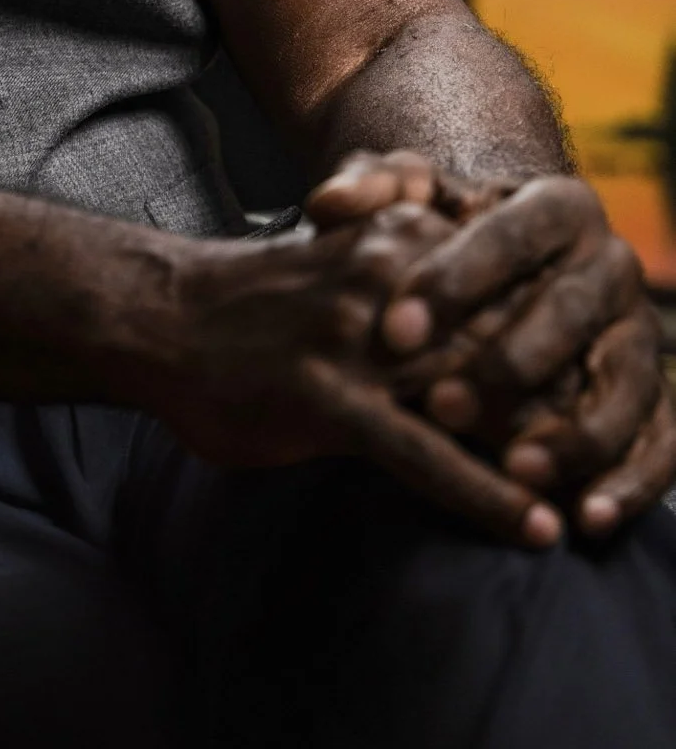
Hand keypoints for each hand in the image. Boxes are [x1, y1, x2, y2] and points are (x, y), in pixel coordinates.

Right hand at [146, 203, 564, 547]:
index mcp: (401, 234)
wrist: (161, 315)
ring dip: (544, 456)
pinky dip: (488, 494)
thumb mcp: (345, 258)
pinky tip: (531, 526)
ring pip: (481, 400)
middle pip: (512, 344)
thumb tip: (492, 326)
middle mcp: (390, 278)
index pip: (515, 291)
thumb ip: (416, 278)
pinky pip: (426, 455)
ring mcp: (359, 338)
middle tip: (600, 456)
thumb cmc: (259, 299)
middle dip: (563, 405)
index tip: (594, 393)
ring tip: (588, 500)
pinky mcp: (329, 397)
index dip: (563, 346)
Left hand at [309, 152, 675, 532]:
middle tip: (438, 407)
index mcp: (560, 204)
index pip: (509, 236)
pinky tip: (587, 518)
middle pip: (569, 313)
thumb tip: (327, 202)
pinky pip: (663, 444)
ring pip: (624, 385)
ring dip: (573, 434)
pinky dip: (632, 482)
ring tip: (516, 472)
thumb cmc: (446, 236)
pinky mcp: (656, 397)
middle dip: (505, 364)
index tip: (393, 331)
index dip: (453, 282)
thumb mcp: (408, 199)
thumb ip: (372, 186)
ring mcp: (640, 335)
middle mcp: (613, 266)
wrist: (509, 274)